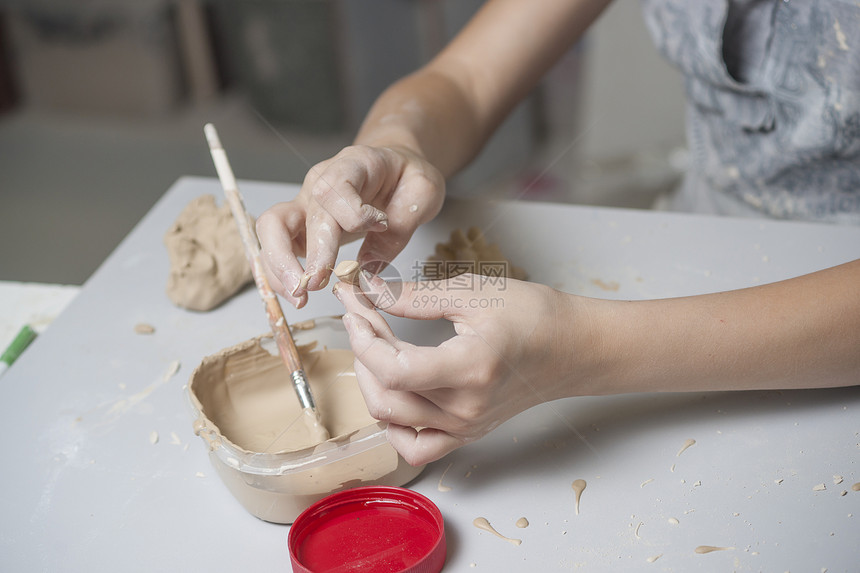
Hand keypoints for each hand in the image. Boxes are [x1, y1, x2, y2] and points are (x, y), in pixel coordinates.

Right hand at [255, 145, 443, 307]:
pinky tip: (298, 295)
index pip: (334, 188)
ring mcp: (306, 205)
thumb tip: (367, 267)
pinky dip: (281, 274)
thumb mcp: (424, 191)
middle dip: (300, 254)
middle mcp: (319, 184)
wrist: (395, 170)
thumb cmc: (408, 177)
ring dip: (278, 266)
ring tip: (299, 297)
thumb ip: (401, 225)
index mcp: (350, 166)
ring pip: (271, 229)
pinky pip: (277, 248)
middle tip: (313, 285)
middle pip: (293, 212)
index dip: (353, 214)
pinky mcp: (302, 227)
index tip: (380, 225)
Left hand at [333, 273, 586, 465]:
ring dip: (371, 383)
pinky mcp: (468, 433)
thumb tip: (371, 291)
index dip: (363, 337)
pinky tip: (391, 394)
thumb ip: (416, 297)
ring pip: (393, 422)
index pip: (393, 368)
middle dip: (362, 352)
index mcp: (470, 368)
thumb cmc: (534, 315)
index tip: (354, 307)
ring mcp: (467, 426)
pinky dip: (393, 425)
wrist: (574, 347)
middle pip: (386, 396)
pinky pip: (416, 447)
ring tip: (373, 349)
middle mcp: (466, 407)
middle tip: (361, 316)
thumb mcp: (473, 292)